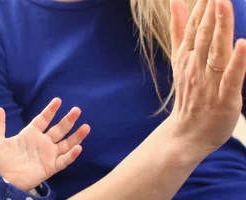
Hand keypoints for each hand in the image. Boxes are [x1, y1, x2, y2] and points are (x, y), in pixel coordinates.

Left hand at [0, 98, 89, 191]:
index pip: (43, 119)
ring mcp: (47, 155)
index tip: (58, 100)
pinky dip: (71, 155)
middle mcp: (41, 143)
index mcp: (30, 135)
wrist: (1, 180)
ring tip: (86, 126)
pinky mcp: (50, 167)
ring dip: (76, 136)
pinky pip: (64, 161)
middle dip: (68, 120)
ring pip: (66, 144)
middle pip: (58, 129)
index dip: (50, 110)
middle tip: (77, 109)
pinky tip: (78, 147)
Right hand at [167, 0, 245, 154]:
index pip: (193, 28)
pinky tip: (242, 44)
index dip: (200, 8)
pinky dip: (237, 61)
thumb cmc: (190, 95)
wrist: (187, 134)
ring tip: (223, 5)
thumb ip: (178, 30)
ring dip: (220, 28)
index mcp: (186, 57)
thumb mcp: (181, 60)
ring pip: (216, 52)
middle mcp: (196, 68)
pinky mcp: (225, 99)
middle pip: (203, 36)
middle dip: (210, 12)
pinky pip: (231, 78)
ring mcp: (209, 83)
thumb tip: (174, 2)